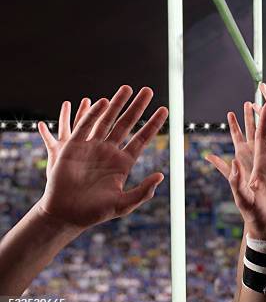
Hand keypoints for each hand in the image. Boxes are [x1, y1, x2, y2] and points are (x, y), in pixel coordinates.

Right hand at [36, 86, 168, 229]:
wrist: (65, 214)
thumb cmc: (95, 212)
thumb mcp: (123, 204)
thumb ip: (142, 192)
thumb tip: (160, 176)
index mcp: (124, 163)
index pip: (142, 138)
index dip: (153, 124)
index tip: (164, 109)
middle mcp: (110, 151)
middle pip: (127, 123)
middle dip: (137, 107)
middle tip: (148, 90)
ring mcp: (92, 147)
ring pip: (108, 120)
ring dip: (117, 104)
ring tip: (127, 88)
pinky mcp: (74, 146)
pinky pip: (85, 126)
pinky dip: (94, 114)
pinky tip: (104, 102)